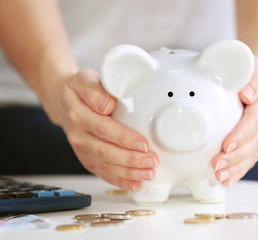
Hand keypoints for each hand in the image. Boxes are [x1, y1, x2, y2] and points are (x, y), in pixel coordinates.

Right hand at [50, 69, 158, 190]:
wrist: (64, 103)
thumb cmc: (79, 91)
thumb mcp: (83, 79)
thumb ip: (94, 90)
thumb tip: (106, 104)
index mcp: (78, 115)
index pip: (103, 128)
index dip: (124, 138)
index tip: (143, 143)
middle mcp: (78, 136)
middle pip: (106, 151)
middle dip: (131, 159)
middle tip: (152, 161)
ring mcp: (82, 150)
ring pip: (106, 166)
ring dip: (129, 172)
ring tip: (149, 173)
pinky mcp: (87, 160)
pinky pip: (103, 173)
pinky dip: (120, 181)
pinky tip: (135, 184)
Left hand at [211, 56, 257, 186]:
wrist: (255, 80)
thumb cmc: (246, 72)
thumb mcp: (249, 65)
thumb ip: (251, 77)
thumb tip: (248, 94)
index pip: (255, 119)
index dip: (242, 134)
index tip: (227, 145)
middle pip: (255, 141)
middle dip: (236, 156)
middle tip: (217, 165)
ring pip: (254, 153)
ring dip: (236, 167)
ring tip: (220, 177)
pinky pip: (251, 158)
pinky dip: (240, 170)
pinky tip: (228, 180)